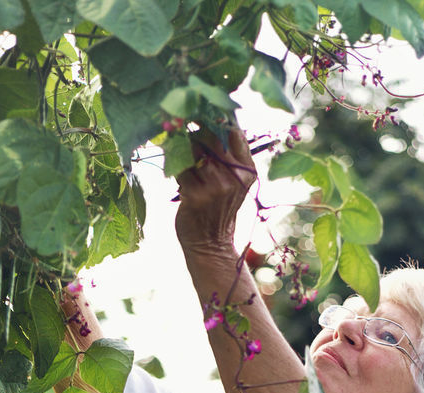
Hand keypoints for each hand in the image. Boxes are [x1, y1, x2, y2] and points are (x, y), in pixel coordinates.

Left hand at [174, 128, 256, 254]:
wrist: (210, 245)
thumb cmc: (218, 209)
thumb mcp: (234, 182)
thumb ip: (228, 155)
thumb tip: (208, 120)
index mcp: (247, 169)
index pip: (233, 131)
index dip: (215, 121)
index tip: (201, 118)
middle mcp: (234, 176)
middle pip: (210, 137)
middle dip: (194, 135)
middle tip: (184, 137)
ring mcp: (215, 186)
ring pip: (192, 152)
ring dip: (183, 153)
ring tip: (184, 165)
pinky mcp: (196, 195)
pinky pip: (180, 170)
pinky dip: (176, 171)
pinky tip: (181, 181)